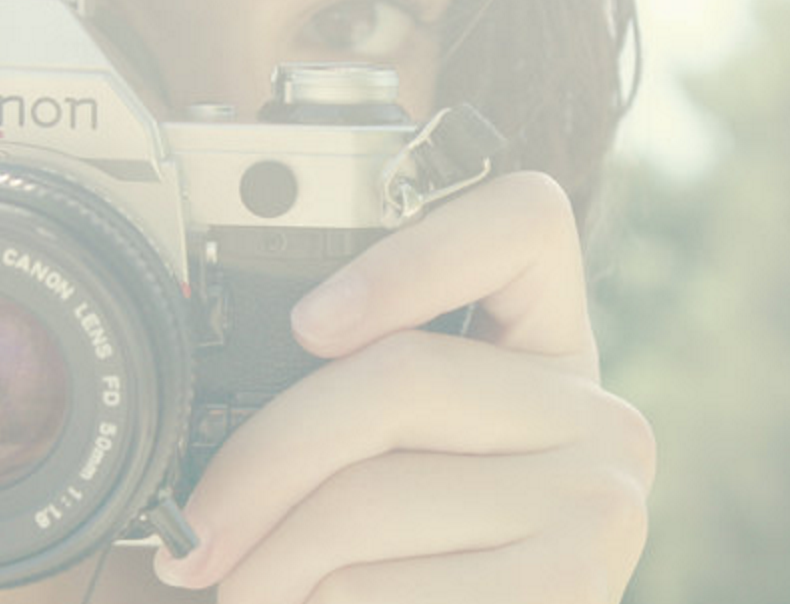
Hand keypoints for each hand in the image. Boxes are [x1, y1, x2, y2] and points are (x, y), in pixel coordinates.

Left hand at [154, 172, 655, 603]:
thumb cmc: (406, 560)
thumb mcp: (394, 460)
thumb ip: (345, 407)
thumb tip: (216, 439)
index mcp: (545, 350)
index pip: (525, 222)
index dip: (413, 255)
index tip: (307, 324)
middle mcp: (595, 414)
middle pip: (401, 376)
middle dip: (264, 463)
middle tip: (194, 533)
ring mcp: (596, 501)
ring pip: (370, 495)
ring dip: (270, 559)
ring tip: (242, 586)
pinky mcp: (574, 585)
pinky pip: (381, 584)